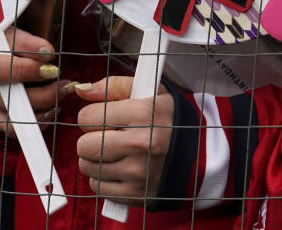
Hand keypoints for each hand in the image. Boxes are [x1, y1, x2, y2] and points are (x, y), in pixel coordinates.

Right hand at [0, 26, 72, 135]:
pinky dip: (38, 121)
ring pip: (12, 116)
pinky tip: (54, 108)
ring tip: (64, 90)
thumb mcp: (5, 33)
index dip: (20, 67)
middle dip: (38, 90)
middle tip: (62, 81)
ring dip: (44, 105)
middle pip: (2, 97)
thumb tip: (47, 53)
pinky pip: (16, 129)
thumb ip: (24, 41)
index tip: (50, 58)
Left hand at [76, 76, 172, 206]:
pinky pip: (98, 187)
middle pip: (83, 145)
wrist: (199, 156)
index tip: (105, 118)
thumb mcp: (150, 92)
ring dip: (96, 159)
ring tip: (115, 152)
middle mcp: (140, 144)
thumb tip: (81, 90)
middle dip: (91, 139)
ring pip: (87, 166)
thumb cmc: (170, 120)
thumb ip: (114, 86)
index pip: (87, 117)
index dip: (93, 116)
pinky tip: (120, 168)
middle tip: (108, 136)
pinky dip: (103, 178)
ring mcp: (137, 172)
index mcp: (143, 113)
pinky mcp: (135, 194)